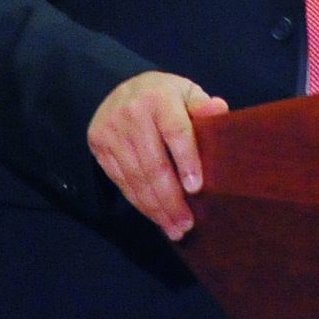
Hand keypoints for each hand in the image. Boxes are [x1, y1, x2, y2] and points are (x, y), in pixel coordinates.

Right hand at [87, 72, 228, 239]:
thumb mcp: (186, 93)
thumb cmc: (165, 97)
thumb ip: (202, 105)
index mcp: (159, 97)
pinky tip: (155, 216)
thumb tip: (219, 110)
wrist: (122, 89)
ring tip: (174, 228)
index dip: (186, 160)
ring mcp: (111, 131)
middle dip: (171, 199)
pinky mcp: (98, 145)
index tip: (195, 188)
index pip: (175, 131)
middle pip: (153, 163)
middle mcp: (131, 113)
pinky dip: (139, 202)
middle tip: (186, 224)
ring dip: (155, 208)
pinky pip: (121, 181)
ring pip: (135, 177)